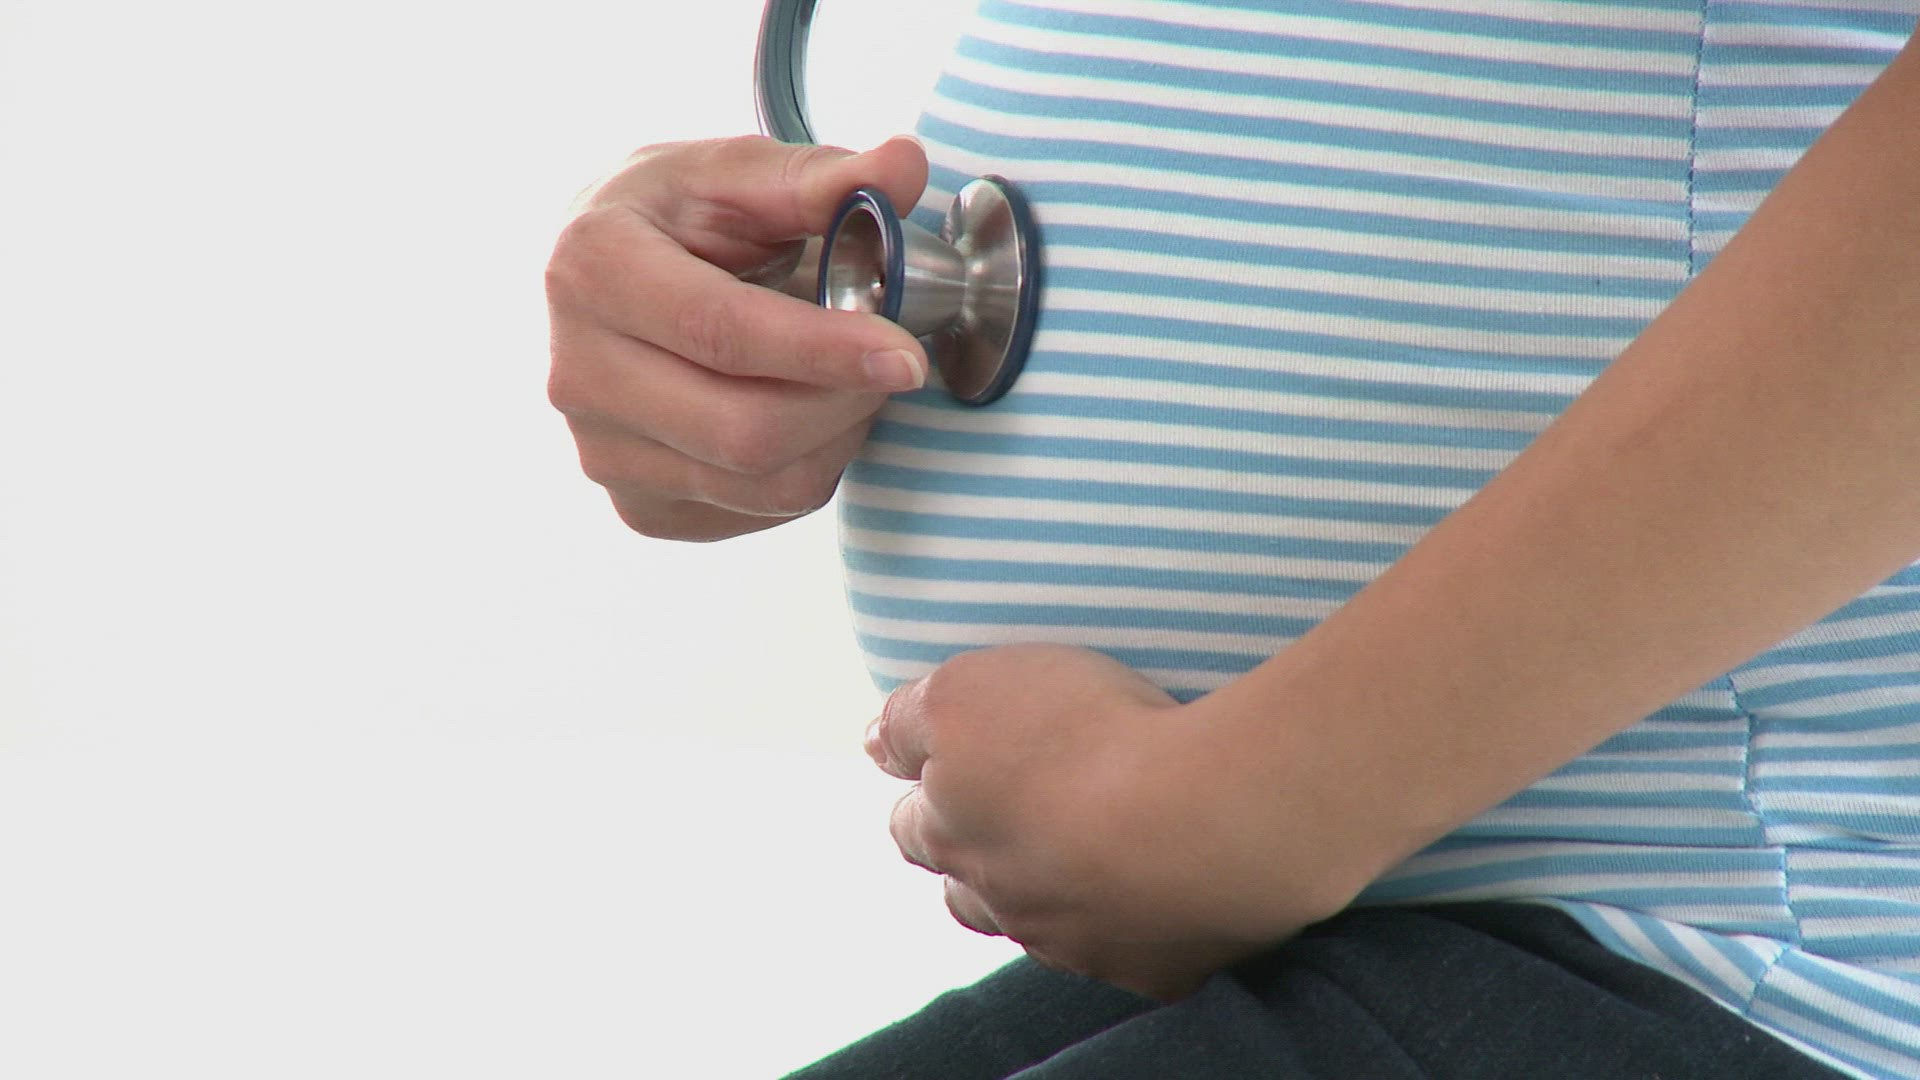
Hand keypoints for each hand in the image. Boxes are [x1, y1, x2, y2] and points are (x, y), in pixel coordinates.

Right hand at [545, 135, 929, 541]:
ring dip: (838, 437)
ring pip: (763, 484)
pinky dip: (809, 468)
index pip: (721, 332)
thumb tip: (904, 165)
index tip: (906, 354)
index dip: (824, 350)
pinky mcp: (637, 507)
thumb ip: (822, 176)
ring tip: (850, 380)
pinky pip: (757, 511)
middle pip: (744, 431)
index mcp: (594, 270)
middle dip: (847, 401)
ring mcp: (600, 453)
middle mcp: (578, 374)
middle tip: (894, 361)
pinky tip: (806, 416)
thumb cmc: (675, 218)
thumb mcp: (735, 173)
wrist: (604, 278)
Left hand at [867, 644, 1363, 1000]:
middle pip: (969, 893)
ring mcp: (1076, 943)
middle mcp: (1003, 902)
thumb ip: (910, 717)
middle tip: (1017, 822)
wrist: (1200, 815)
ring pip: (1045, 926)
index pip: (913, 828)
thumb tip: (876, 742)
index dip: (927, 800)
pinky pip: (1134, 949)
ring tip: (1087, 855)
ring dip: (1055, 894)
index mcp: (951, 835)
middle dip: (981, 860)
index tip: (949, 777)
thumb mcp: (969, 689)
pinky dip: (1138, 919)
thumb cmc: (1081, 737)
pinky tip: (1163, 885)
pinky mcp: (1152, 967)